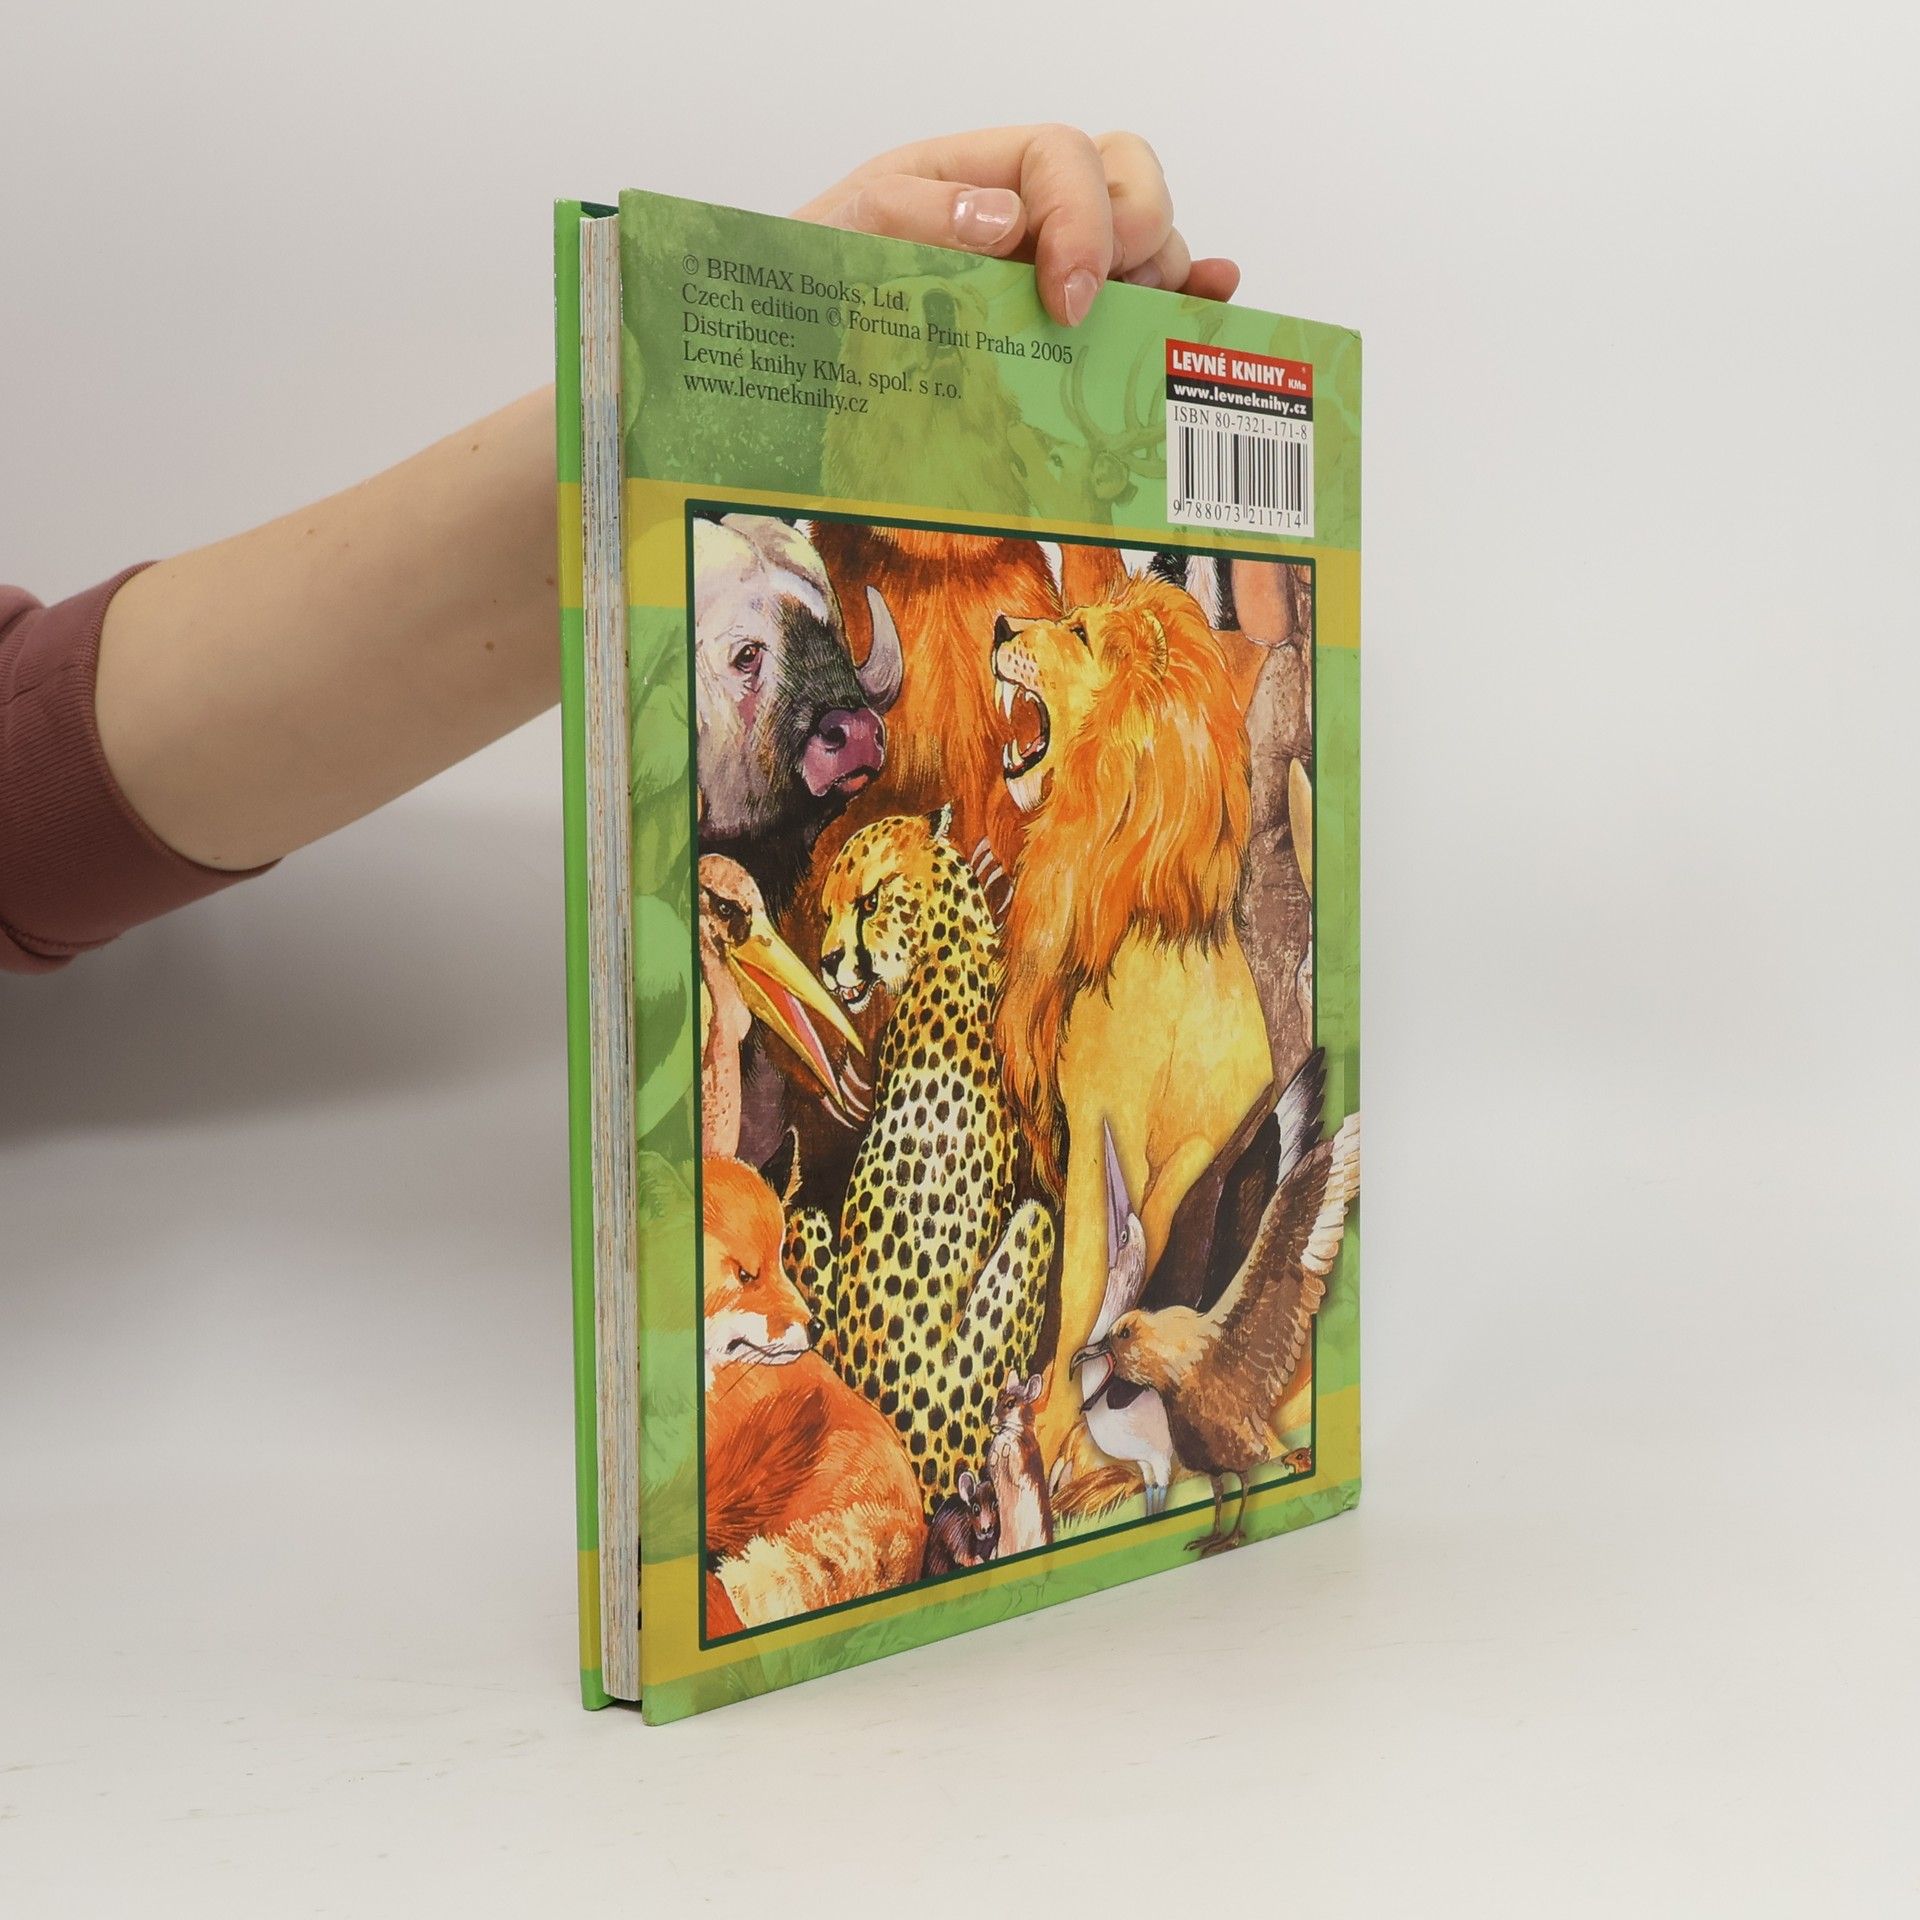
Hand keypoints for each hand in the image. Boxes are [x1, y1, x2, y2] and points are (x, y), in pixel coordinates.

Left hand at [792, 125, 1240, 327]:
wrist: (786, 364)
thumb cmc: (806, 297)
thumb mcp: (833, 239)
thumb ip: (908, 211)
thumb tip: (1003, 217)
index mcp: (969, 177)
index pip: (1060, 156)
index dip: (1082, 216)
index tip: (1068, 296)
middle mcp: (1022, 214)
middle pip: (1124, 180)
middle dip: (1136, 235)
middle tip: (1098, 309)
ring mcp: (1051, 270)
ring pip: (1149, 239)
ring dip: (1163, 276)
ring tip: (1147, 324)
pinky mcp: (1067, 326)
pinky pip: (1149, 291)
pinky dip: (1190, 292)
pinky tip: (1209, 299)